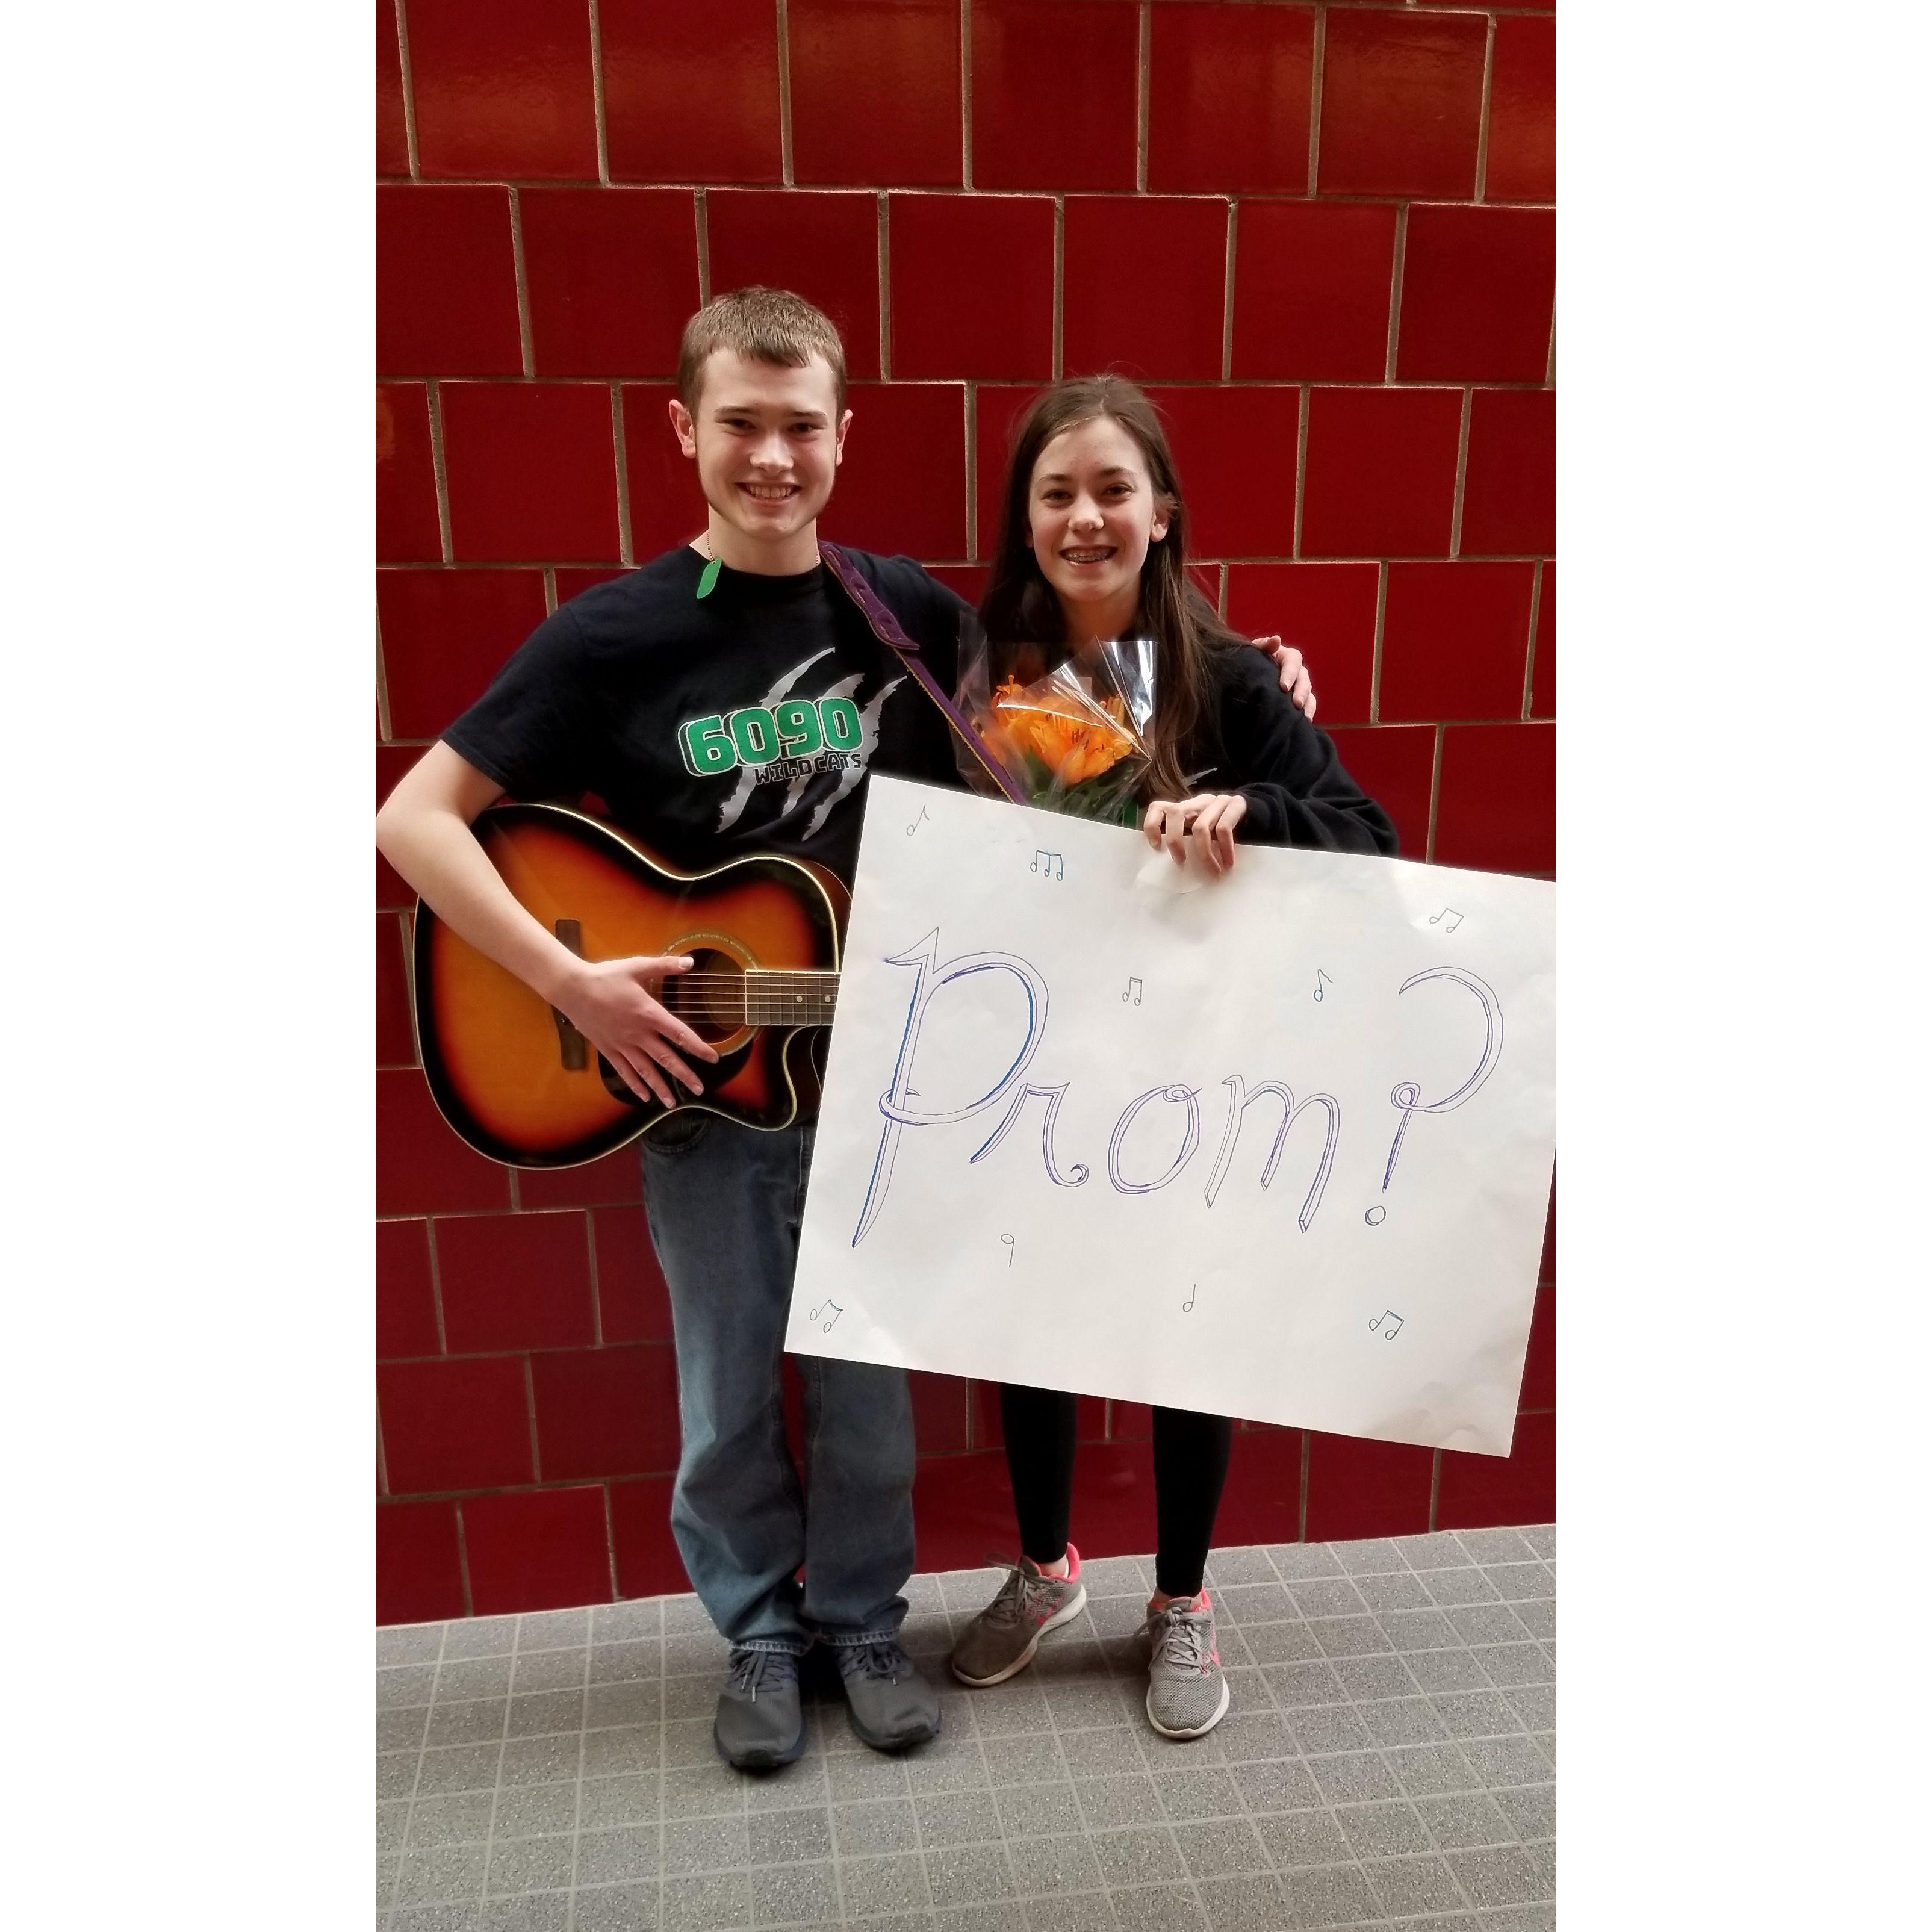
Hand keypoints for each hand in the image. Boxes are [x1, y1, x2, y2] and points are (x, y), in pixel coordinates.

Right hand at [550, 954, 720, 1107]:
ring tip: (672, 1103)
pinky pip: (624, 1071)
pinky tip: (644, 1096)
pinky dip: (634, 1085)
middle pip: (666, 1058)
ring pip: (645, 1070)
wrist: (572, 989)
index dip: (698, 1047)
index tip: (713, 1058)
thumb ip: (665, 965)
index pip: (680, 1034)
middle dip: (684, 1075)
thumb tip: (690, 962)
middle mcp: (638, 1034)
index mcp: (649, 1014)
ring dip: (661, 1087)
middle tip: (699, 1090)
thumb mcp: (637, 966)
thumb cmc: (606, 976)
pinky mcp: (608, 1049)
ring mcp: (622, 1044)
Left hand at [1143, 793, 1249, 875]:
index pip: (1159, 807)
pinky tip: (1227, 863)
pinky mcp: (1236, 805)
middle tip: (1181, 862)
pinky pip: (1224, 828)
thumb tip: (1175, 866)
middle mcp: (1199, 801)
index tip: (1155, 846)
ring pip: (1201, 826)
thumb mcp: (1204, 832)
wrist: (1260, 814)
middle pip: (1176, 813)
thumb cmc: (1226, 830)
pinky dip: (1224, 848)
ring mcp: (1217, 801)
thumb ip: (1189, 839)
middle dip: (1175, 840)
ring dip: (1205, 853)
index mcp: (1186, 807)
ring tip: (1213, 871)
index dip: (1152, 825)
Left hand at [1248, 635, 1316, 719]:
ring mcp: (1298, 685)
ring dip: (1308, 705)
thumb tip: (1276, 640)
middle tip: (1296, 704)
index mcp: (1285, 656)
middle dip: (1301, 692)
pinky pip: (1309, 705)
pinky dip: (1308, 712)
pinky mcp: (1298, 699)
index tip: (1283, 687)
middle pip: (1304, 678)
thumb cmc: (1249, 662)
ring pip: (1309, 693)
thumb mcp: (1253, 652)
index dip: (1290, 673)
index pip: (1293, 660)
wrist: (1245, 679)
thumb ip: (1263, 645)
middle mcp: (1295, 670)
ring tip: (1304, 717)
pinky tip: (1305, 722)